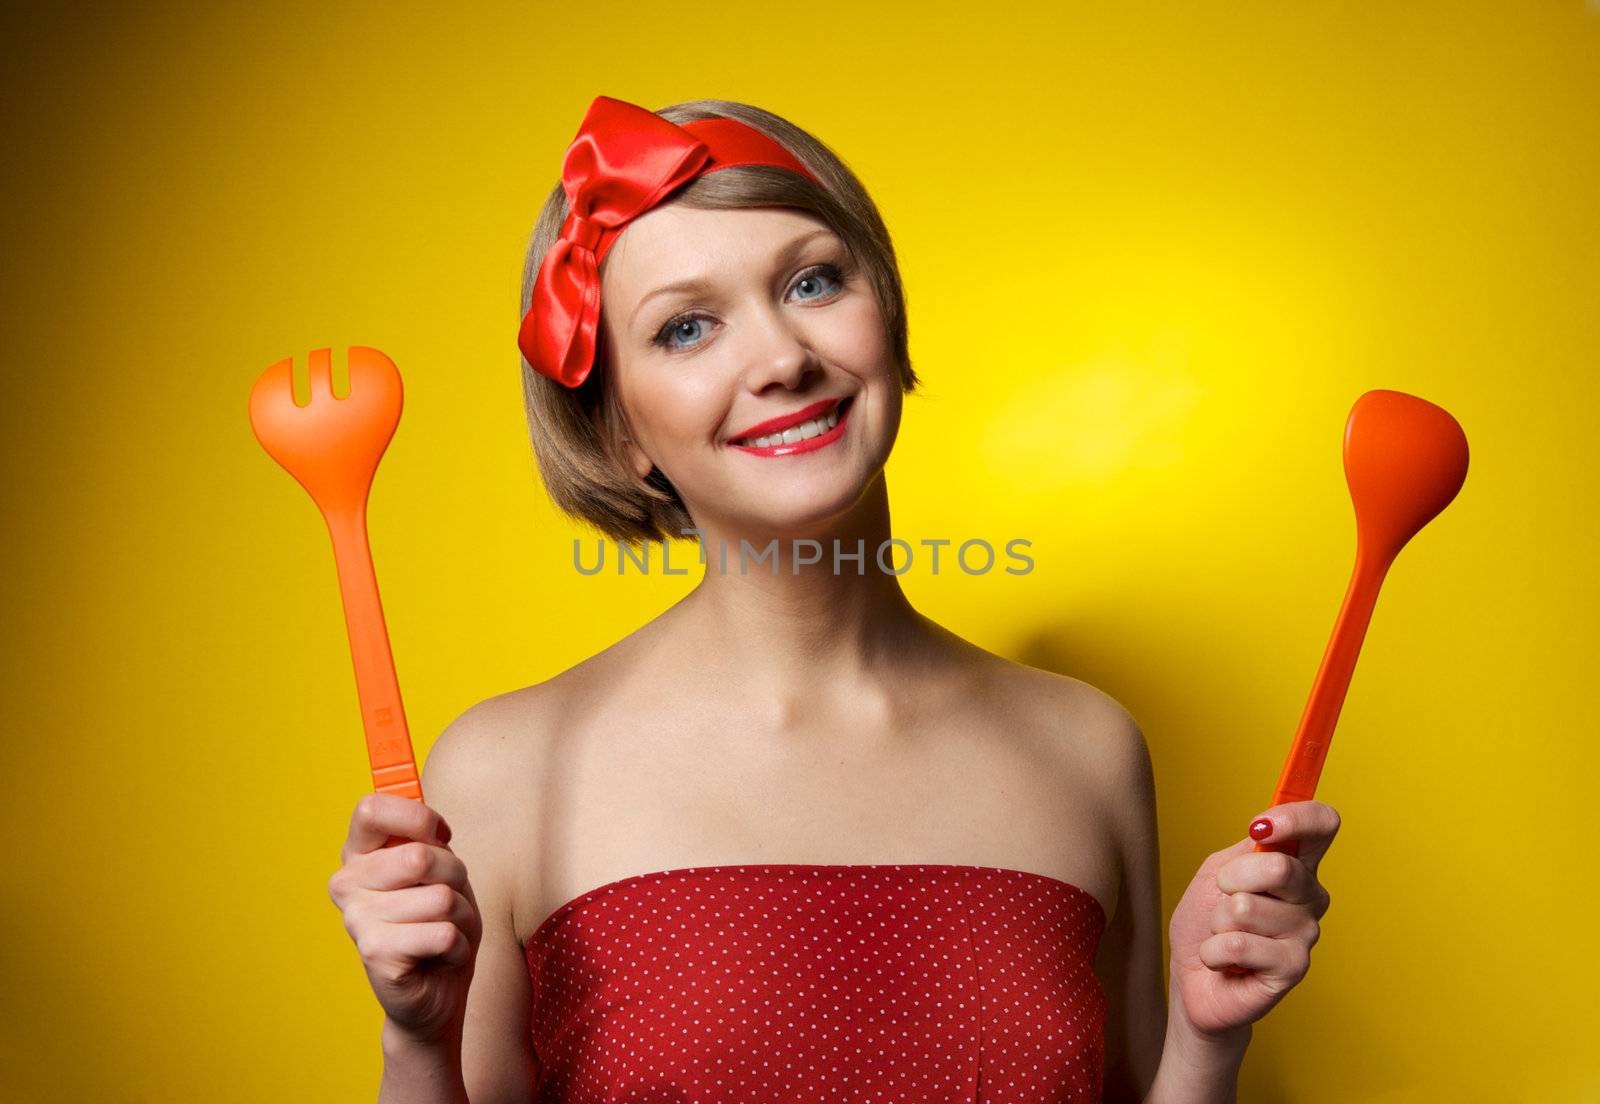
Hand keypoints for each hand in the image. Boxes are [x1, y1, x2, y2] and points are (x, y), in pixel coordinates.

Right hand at [326, 793, 483, 1046]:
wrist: (437, 991)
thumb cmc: (438, 921)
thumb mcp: (440, 870)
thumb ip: (427, 840)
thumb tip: (428, 823)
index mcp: (359, 854)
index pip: (371, 809)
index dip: (416, 817)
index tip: (439, 836)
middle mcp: (347, 884)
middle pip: (420, 856)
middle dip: (455, 877)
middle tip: (448, 899)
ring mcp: (357, 920)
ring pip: (440, 898)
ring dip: (461, 916)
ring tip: (445, 930)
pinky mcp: (375, 954)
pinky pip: (443, 933)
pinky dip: (458, 945)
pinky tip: (441, 956)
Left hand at [1166, 800, 1339, 1039]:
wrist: (1194, 977)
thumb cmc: (1207, 921)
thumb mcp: (1217, 872)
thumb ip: (1246, 849)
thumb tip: (1265, 830)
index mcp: (1297, 865)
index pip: (1323, 825)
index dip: (1296, 818)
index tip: (1260, 827)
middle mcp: (1311, 897)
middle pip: (1278, 867)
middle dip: (1231, 881)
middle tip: (1223, 899)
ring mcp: (1306, 934)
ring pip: (1246, 908)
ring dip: (1218, 922)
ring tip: (1225, 936)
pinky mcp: (1293, 968)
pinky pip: (1238, 945)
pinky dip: (1214, 951)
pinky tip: (1224, 962)